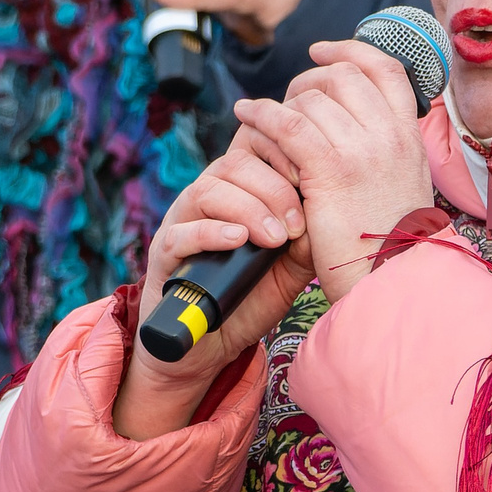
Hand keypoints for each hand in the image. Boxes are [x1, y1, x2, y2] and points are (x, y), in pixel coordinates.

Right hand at [113, 126, 318, 440]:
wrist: (209, 345)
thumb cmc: (251, 297)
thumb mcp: (290, 266)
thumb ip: (306, 239)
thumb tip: (327, 215)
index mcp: (239, 189)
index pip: (255, 145)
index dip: (283, 153)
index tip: (311, 181)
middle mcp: (208, 196)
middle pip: (234, 164)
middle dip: (273, 189)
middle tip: (297, 225)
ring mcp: (181, 222)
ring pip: (208, 190)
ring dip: (248, 210)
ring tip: (274, 239)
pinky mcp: (164, 254)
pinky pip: (180, 233)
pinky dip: (211, 232)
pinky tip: (239, 241)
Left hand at [231, 41, 432, 304]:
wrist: (393, 281)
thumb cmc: (391, 245)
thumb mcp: (403, 187)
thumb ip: (387, 153)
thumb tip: (359, 130)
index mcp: (410, 137)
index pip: (385, 69)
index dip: (350, 50)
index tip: (322, 50)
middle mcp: (390, 135)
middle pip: (342, 77)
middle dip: (308, 80)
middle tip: (287, 100)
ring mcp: (362, 150)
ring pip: (313, 98)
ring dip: (282, 103)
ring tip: (261, 116)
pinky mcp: (330, 170)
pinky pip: (288, 124)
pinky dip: (262, 114)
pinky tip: (245, 114)